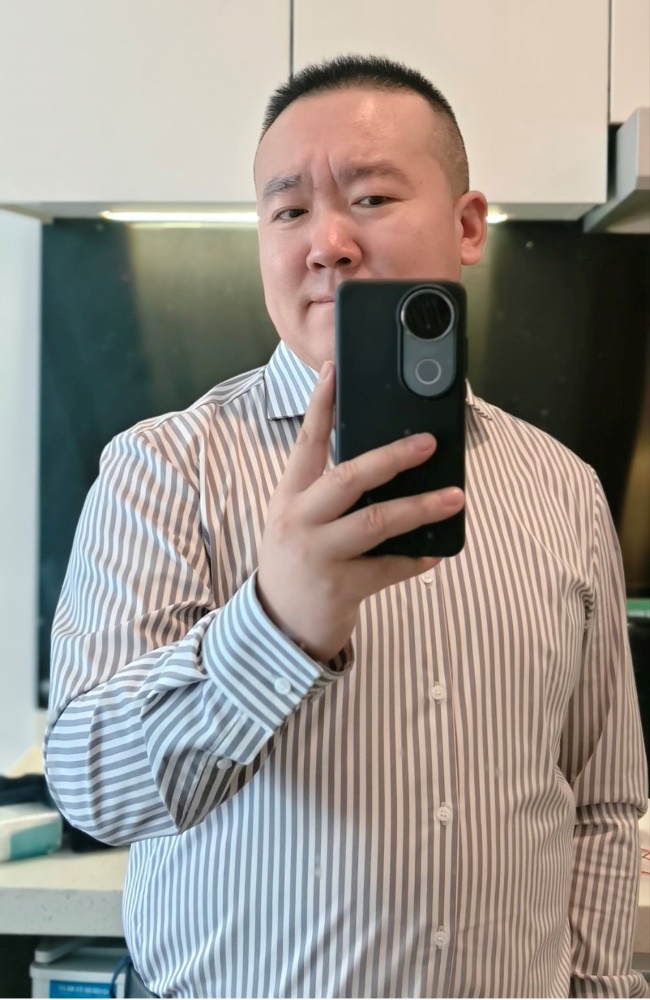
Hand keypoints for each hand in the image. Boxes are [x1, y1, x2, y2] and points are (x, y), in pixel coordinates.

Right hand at [256, 361, 464, 661]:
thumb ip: (326, 494)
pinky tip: (436, 551)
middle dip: (391, 457)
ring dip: (419, 508)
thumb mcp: (296, 521)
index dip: (320, 405)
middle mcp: (300, 521)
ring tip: (455, 498)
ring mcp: (319, 555)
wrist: (276, 626)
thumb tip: (382, 464)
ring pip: (374, 522)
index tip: (334, 370)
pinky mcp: (340, 588)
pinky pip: (388, 569)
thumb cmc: (295, 563)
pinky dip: (415, 559)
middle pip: (347, 478)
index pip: (305, 443)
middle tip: (428, 443)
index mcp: (289, 497)